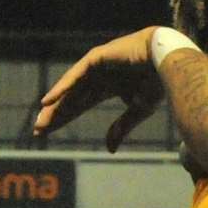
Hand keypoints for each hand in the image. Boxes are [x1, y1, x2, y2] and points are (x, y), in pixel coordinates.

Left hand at [33, 27, 164, 150]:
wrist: (169, 59)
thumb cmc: (159, 81)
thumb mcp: (139, 110)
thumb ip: (122, 127)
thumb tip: (109, 150)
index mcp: (108, 87)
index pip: (80, 104)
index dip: (66, 118)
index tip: (49, 132)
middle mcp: (98, 75)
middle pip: (71, 98)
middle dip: (56, 114)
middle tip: (38, 131)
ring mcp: (96, 65)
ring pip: (71, 88)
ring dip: (55, 105)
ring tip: (41, 121)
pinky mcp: (96, 57)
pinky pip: (76, 75)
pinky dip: (62, 88)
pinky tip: (48, 101)